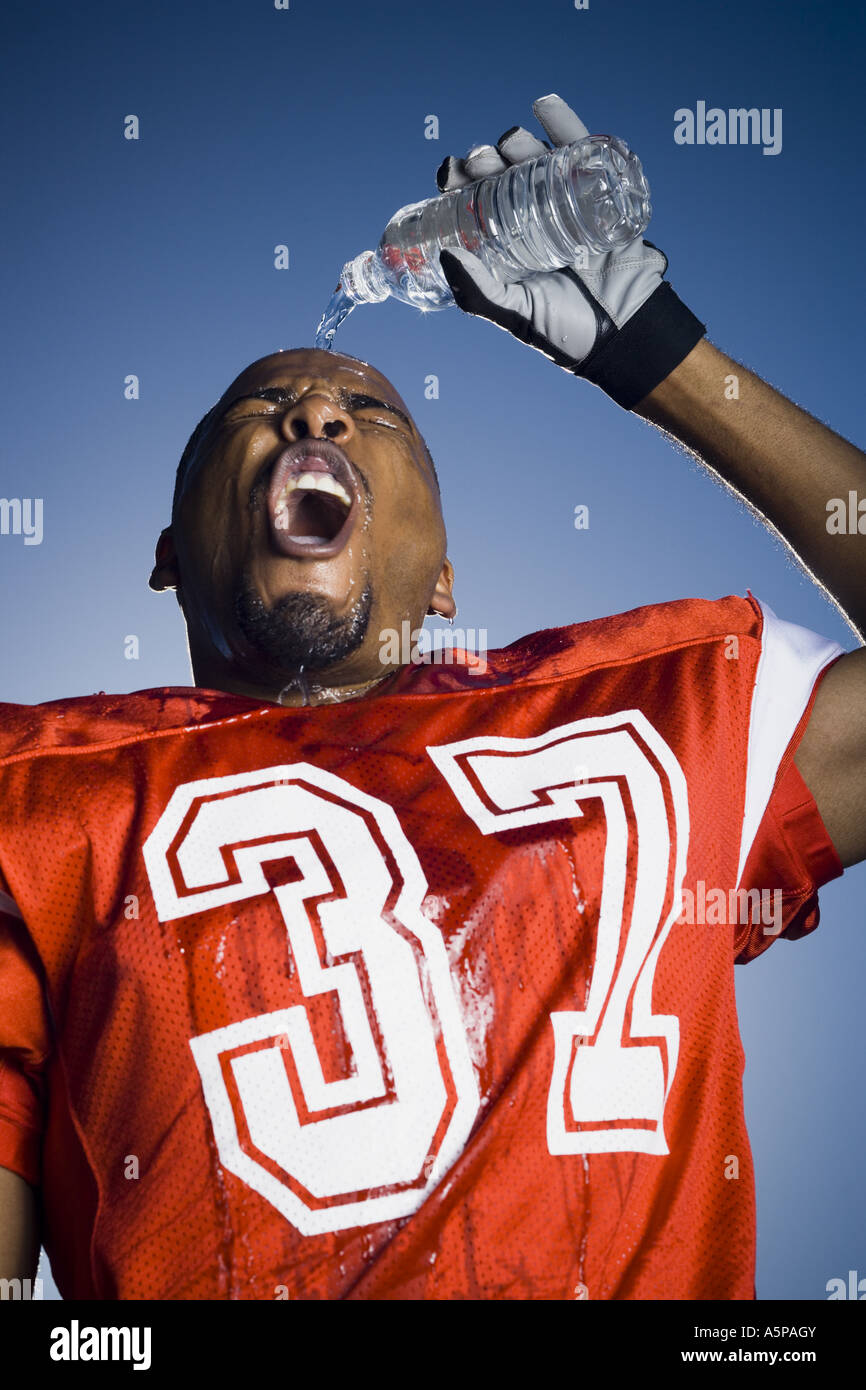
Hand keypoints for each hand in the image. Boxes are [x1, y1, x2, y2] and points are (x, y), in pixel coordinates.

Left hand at [436, 94, 705, 411]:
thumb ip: (479, 293)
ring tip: (509, 144)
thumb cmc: (567, 331)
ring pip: (534, 159)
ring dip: (516, 143)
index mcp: (504, 244)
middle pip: (500, 175)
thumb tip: (444, 254)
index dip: (457, 183)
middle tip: (480, 161)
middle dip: (484, 160)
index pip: (473, 202)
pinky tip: (543, 106)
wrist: (626, 332)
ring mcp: (565, 202)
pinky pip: (581, 150)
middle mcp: (530, 219)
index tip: (447, 174)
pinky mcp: (599, 191)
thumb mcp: (515, 315)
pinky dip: (563, 123)